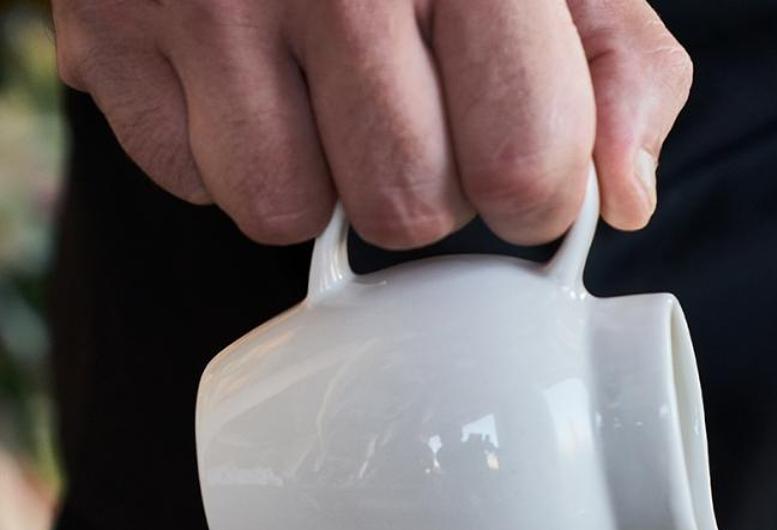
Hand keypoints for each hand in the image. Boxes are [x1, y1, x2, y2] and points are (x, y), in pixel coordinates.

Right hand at [51, 0, 690, 246]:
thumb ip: (616, 66)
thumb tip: (623, 199)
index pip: (523, 170)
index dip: (527, 188)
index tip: (513, 150)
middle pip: (403, 211)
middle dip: (417, 181)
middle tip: (403, 96)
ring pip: (284, 210)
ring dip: (311, 174)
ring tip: (315, 78)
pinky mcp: (108, 26)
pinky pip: (189, 180)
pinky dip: (218, 145)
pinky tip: (240, 63)